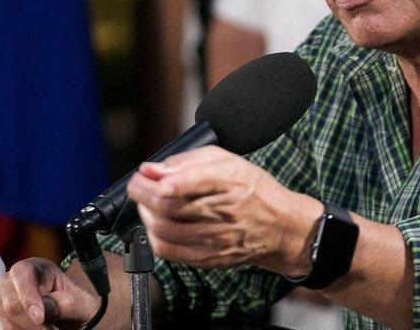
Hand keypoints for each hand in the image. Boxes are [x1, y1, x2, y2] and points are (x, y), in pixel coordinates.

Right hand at [0, 257, 98, 328]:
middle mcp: (10, 282)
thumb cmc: (76, 307)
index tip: (39, 318)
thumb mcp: (82, 303)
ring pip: (2, 324)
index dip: (27, 296)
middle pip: (9, 304)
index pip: (21, 274)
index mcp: (34, 268)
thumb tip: (44, 308)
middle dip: (31, 325)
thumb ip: (67, 303)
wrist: (69, 319)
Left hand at [126, 145, 321, 274]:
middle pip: (168, 206)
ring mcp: (214, 239)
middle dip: (142, 193)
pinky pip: (169, 251)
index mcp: (230, 181)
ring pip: (163, 229)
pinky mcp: (208, 258)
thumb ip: (189, 161)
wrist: (280, 228)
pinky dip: (154, 236)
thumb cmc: (253, 190)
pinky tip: (158, 224)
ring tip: (148, 203)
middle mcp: (222, 211)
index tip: (145, 174)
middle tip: (139, 184)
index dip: (163, 180)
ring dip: (145, 214)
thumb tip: (153, 169)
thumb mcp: (228, 161)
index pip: (191, 182)